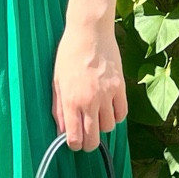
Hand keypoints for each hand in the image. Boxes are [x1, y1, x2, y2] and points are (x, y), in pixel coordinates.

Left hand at [52, 20, 126, 148]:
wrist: (89, 32)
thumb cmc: (69, 54)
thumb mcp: (57, 81)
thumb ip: (59, 108)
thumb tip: (62, 130)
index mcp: (71, 100)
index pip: (74, 137)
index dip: (75, 145)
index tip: (74, 143)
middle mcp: (89, 101)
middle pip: (93, 138)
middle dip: (89, 144)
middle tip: (87, 141)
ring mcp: (107, 95)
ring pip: (109, 127)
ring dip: (102, 127)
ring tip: (97, 118)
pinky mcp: (120, 87)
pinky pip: (122, 113)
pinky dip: (116, 116)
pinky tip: (109, 110)